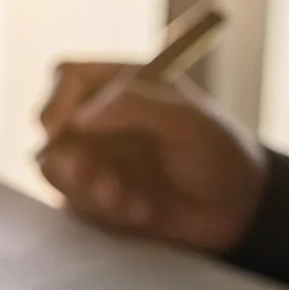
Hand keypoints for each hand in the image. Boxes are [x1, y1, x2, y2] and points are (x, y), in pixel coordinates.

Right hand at [35, 61, 268, 253]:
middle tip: (98, 180)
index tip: (60, 129)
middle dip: (70, 158)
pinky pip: (73, 202)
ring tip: (129, 201)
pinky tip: (140, 212)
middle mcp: (103, 118)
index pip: (69, 77)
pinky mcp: (96, 195)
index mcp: (124, 84)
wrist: (236, 210)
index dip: (58, 100)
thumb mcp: (187, 121)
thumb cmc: (220, 153)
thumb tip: (78, 117)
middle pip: (52, 127)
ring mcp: (97, 157)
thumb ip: (134, 106)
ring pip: (57, 168)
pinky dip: (102, 211)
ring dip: (88, 190)